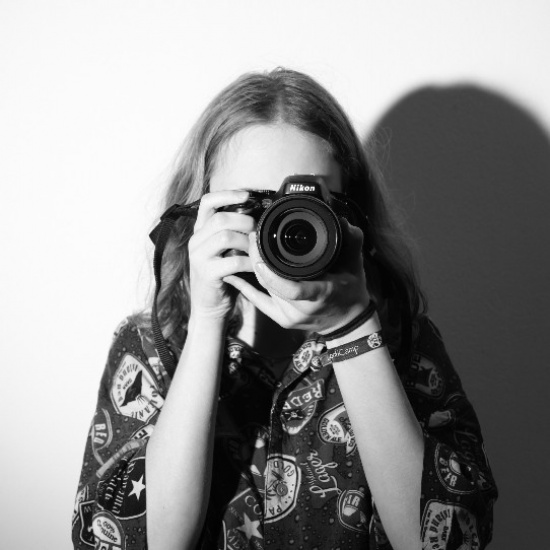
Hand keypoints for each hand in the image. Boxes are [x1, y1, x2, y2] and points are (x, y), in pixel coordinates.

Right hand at [188, 190, 254, 320]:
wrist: (211, 307)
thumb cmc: (224, 276)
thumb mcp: (227, 249)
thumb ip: (236, 231)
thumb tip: (259, 212)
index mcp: (201, 231)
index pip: (207, 202)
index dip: (228, 194)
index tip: (248, 195)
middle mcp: (196, 241)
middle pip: (220, 218)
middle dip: (244, 221)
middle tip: (258, 230)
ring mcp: (199, 258)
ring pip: (225, 236)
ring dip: (247, 242)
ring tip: (257, 250)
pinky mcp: (207, 274)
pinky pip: (232, 261)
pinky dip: (249, 262)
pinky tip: (256, 266)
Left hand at [224, 219, 370, 332]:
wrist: (347, 322)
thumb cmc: (351, 294)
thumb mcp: (355, 268)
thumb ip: (352, 244)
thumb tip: (345, 222)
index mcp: (320, 295)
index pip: (292, 288)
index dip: (272, 273)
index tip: (260, 252)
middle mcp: (302, 308)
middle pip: (272, 284)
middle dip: (258, 260)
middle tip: (251, 236)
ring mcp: (289, 316)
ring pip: (265, 289)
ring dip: (253, 268)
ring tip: (247, 246)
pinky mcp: (281, 319)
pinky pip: (259, 302)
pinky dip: (245, 288)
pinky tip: (232, 276)